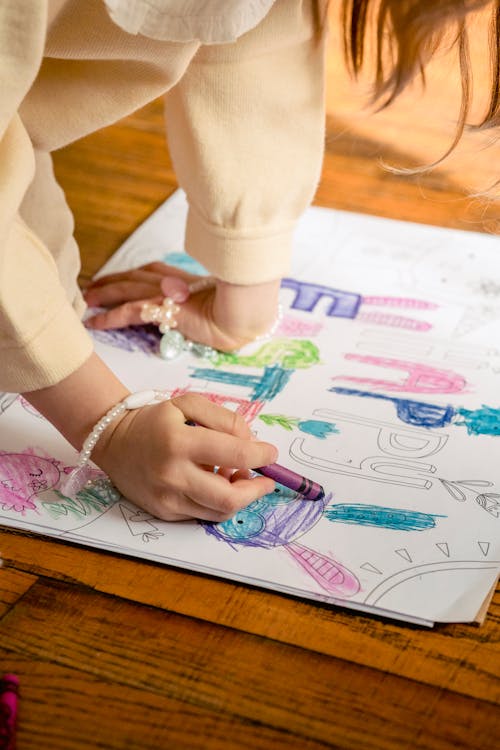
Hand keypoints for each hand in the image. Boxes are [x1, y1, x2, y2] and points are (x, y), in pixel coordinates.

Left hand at [83, 262, 280, 350]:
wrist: (246, 315)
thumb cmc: (241, 313)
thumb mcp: (220, 306)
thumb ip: (203, 302)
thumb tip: (196, 306)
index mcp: (187, 279)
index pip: (154, 271)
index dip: (134, 274)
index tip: (119, 278)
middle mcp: (173, 282)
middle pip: (135, 276)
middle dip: (113, 280)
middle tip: (92, 287)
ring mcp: (168, 293)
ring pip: (128, 290)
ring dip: (105, 295)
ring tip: (87, 301)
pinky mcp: (163, 308)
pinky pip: (130, 311)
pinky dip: (111, 317)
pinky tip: (95, 323)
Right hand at [92, 392, 277, 521]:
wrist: (113, 441)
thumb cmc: (155, 420)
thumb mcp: (188, 404)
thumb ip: (225, 419)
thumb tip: (251, 443)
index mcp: (180, 442)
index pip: (235, 455)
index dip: (261, 456)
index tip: (270, 453)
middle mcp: (173, 475)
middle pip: (229, 497)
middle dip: (256, 490)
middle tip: (264, 479)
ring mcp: (167, 498)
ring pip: (219, 511)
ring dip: (239, 497)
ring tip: (237, 478)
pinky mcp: (164, 512)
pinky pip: (202, 514)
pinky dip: (217, 502)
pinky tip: (215, 484)